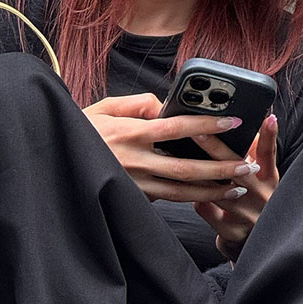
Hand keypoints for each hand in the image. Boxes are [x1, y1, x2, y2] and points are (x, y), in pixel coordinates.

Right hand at [82, 93, 265, 203]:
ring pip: (180, 192)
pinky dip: (192, 199)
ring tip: (238, 188)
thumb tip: (164, 103)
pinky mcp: (132, 198)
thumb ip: (137, 103)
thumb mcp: (104, 108)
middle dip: (221, 168)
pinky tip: (212, 196)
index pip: (175, 128)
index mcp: (129, 133)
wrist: (54, 159)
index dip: (206, 126)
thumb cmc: (80, 129)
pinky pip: (167, 200)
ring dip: (212, 191)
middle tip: (248, 166)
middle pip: (186, 169)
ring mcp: (133, 184)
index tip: (232, 122)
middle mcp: (134, 161)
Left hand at [192, 113, 278, 262]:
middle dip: (216, 149)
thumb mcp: (258, 177)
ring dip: (198, 175)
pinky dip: (195, 198)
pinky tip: (187, 191)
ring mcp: (247, 215)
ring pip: (218, 190)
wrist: (252, 242)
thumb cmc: (251, 201)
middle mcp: (261, 196)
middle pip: (238, 170)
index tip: (268, 117)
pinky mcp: (232, 231)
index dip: (269, 135)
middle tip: (197, 131)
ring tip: (178, 157)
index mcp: (269, 179)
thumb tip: (232, 125)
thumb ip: (249, 153)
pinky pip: (206, 210)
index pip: (269, 153)